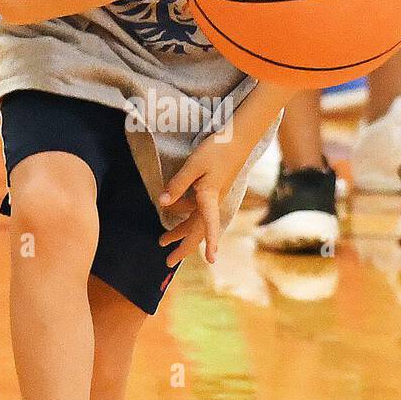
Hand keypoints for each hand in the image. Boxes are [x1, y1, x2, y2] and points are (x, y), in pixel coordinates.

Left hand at [159, 132, 249, 265]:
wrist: (238, 137)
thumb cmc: (217, 149)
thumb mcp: (194, 165)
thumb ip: (178, 184)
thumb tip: (162, 203)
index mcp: (210, 198)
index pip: (208, 225)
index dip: (210, 243)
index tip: (211, 261)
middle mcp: (212, 202)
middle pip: (198, 231)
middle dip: (183, 247)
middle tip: (168, 263)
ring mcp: (213, 196)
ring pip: (195, 221)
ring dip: (180, 232)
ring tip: (163, 240)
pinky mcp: (211, 189)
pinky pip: (196, 209)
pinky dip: (183, 214)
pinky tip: (172, 210)